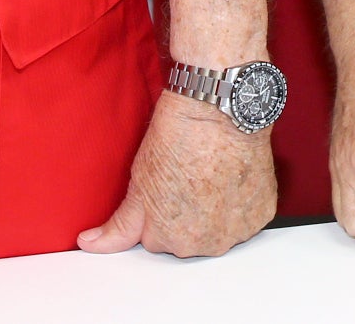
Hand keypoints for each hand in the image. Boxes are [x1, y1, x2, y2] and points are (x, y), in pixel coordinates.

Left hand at [78, 92, 273, 257]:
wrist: (218, 108)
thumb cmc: (179, 139)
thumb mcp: (138, 184)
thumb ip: (119, 227)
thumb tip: (91, 244)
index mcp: (172, 242)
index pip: (157, 239)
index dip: (159, 209)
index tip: (165, 186)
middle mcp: (208, 245)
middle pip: (189, 239)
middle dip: (187, 216)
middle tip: (187, 179)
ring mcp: (239, 230)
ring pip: (218, 231)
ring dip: (215, 212)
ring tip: (210, 176)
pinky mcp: (263, 212)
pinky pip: (245, 218)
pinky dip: (240, 202)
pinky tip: (230, 177)